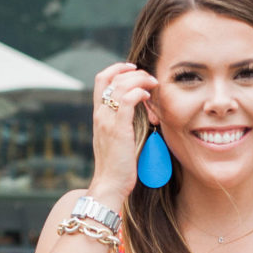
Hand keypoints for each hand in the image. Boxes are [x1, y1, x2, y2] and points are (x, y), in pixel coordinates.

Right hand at [90, 62, 155, 205]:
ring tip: (153, 84)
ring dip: (139, 79)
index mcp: (99, 114)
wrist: (110, 184)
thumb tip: (141, 110)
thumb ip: (124, 122)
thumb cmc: (117, 165)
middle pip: (110, 77)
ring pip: (121, 85)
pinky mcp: (118, 129)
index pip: (101, 79)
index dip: (117, 68)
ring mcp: (107, 120)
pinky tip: (148, 97)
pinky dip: (140, 92)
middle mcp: (100, 114)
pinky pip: (128, 100)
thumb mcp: (118, 138)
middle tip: (149, 77)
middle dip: (132, 71)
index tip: (134, 68)